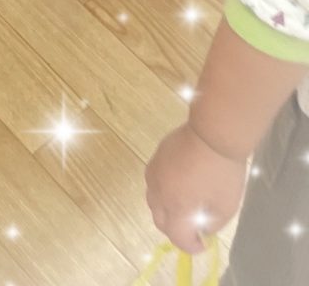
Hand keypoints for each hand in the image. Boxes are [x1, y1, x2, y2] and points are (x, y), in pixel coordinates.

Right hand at [145, 124, 244, 254]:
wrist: (213, 133)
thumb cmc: (223, 172)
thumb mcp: (226, 207)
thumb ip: (211, 225)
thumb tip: (201, 228)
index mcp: (177, 207)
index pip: (177, 237)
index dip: (190, 246)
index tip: (202, 244)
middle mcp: (159, 192)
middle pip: (160, 221)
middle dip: (176, 230)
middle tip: (193, 228)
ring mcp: (154, 173)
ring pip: (153, 201)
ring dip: (167, 210)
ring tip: (185, 205)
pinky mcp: (156, 157)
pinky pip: (154, 181)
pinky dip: (164, 190)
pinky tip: (180, 183)